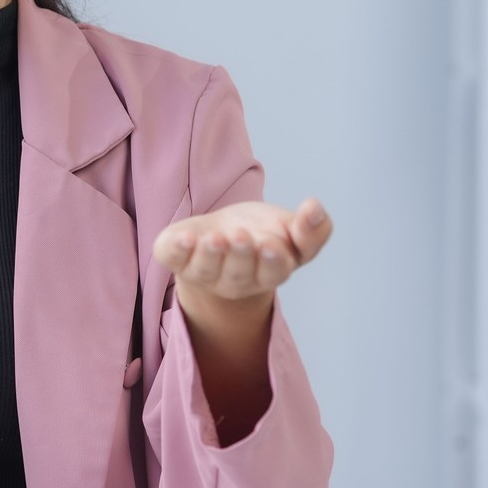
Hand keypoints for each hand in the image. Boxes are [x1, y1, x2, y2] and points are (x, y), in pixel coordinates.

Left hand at [151, 198, 332, 306]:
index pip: (273, 273)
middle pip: (239, 275)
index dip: (272, 262)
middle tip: (242, 237)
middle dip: (240, 256)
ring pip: (206, 270)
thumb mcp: (291, 228)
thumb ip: (311, 228)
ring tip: (216, 238)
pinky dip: (177, 250)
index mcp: (268, 272)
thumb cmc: (261, 232)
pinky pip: (173, 259)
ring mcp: (204, 272)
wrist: (220, 233)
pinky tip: (184, 237)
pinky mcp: (176, 259)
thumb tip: (315, 207)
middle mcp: (235, 280)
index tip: (272, 244)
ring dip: (211, 255)